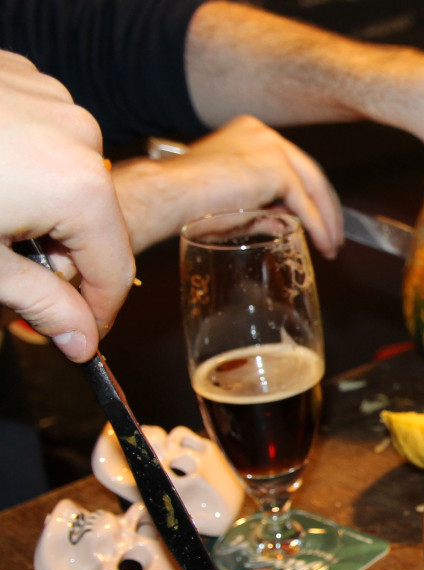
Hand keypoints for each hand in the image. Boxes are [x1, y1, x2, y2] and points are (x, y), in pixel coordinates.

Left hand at [0, 51, 134, 361]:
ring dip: (36, 200)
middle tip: (3, 261)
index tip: (78, 332)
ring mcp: (49, 96)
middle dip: (56, 249)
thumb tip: (81, 340)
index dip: (96, 310)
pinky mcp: (18, 74)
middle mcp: (78, 134)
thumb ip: (39, 304)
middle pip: (91, 218)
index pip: (113, 268)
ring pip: (65, 172)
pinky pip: (39, 130)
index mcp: (79, 186)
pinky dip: (17, 155)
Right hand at [112, 115, 342, 256]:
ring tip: (331, 247)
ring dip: (327, 221)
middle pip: (311, 174)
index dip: (311, 196)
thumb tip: (287, 225)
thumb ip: (265, 210)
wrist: (169, 196)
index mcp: (252, 134)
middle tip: (334, 238)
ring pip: (315, 187)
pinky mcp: (276, 168)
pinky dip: (318, 227)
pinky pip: (305, 204)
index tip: (320, 221)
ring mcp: (271, 147)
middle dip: (327, 210)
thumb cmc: (190, 201)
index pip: (294, 165)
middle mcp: (264, 134)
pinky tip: (323, 244)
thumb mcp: (236, 203)